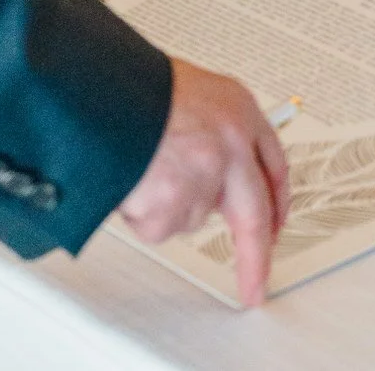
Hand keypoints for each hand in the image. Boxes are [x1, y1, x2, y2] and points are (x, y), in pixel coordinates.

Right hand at [119, 57, 291, 306]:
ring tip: (142, 166)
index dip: (276, 203)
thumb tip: (218, 174)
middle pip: (255, 215)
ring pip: (193, 217)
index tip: (275, 229)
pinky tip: (132, 179)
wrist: (98, 88)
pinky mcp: (176, 200)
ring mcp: (206, 174)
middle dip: (255, 259)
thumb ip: (213, 133)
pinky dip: (141, 212)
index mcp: (239, 108)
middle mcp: (231, 142)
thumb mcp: (192, 93)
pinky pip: (159, 225)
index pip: (274, 166)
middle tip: (255, 286)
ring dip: (167, 205)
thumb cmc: (136, 87)